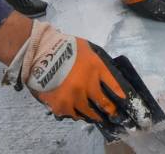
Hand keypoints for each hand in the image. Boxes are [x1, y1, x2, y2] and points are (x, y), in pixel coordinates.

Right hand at [4, 21, 146, 129]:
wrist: (40, 53)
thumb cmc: (63, 46)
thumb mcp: (85, 48)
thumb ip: (93, 58)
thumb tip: (98, 67)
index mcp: (96, 68)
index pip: (113, 84)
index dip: (120, 93)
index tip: (124, 99)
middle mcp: (88, 85)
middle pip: (104, 103)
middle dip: (110, 110)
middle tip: (112, 113)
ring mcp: (75, 97)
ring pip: (88, 112)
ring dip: (93, 115)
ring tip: (95, 117)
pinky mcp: (61, 105)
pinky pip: (72, 114)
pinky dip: (75, 114)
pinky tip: (76, 114)